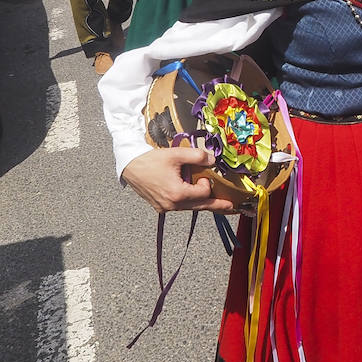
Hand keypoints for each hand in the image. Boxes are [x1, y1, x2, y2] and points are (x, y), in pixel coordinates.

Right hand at [120, 146, 238, 213]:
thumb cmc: (152, 160)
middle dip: (217, 206)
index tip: (204, 175)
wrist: (130, 166)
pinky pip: (180, 206)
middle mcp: (172, 205)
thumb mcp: (176, 154)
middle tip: (232, 208)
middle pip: (200, 206)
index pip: (203, 193)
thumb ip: (197, 156)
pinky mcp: (161, 206)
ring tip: (218, 204)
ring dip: (202, 204)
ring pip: (190, 207)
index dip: (207, 183)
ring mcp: (166, 208)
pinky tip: (195, 198)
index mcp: (177, 194)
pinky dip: (190, 202)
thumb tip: (213, 159)